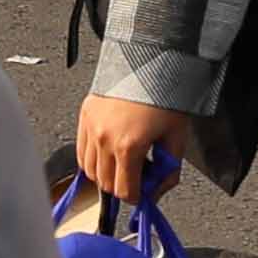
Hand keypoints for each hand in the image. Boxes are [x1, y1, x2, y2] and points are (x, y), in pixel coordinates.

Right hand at [69, 90, 199, 203]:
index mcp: (128, 147)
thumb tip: (159, 189)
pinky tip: (109, 151)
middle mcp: (105, 139)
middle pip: (106, 184)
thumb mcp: (176, 136)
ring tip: (125, 161)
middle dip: (123, 186)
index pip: (125, 191)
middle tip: (139, 175)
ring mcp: (91, 127)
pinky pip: (81, 151)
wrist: (152, 60)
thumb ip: (169, 169)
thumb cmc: (166, 94)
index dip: (137, 197)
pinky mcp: (85, 115)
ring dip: (106, 174)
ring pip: (90, 170)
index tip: (145, 191)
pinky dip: (93, 158)